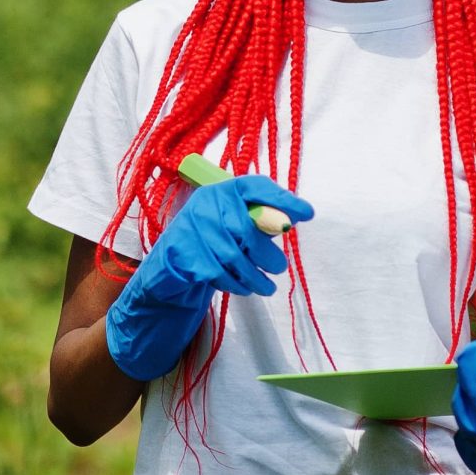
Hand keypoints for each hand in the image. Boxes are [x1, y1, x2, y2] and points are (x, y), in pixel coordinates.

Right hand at [104, 172, 314, 382]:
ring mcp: (191, 230)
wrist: (168, 267)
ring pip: (235, 257)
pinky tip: (241, 287)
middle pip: (247, 229)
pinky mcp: (184, 256)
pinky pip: (220, 274)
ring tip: (266, 286)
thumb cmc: (208, 242)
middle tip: (279, 268)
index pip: (255, 187)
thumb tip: (290, 220)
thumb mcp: (229, 223)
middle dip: (267, 254)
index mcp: (219, 191)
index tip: (307, 214)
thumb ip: (254, 219)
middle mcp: (204, 205)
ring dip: (255, 277)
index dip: (282, 199)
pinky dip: (236, 284)